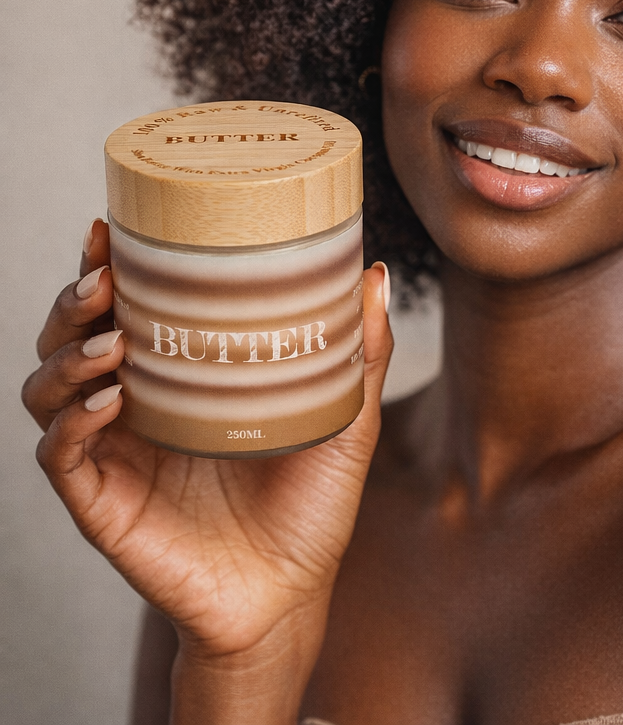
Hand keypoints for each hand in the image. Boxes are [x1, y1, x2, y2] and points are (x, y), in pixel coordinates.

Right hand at [24, 219, 392, 678]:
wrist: (292, 591)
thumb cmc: (313, 503)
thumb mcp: (345, 416)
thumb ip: (359, 349)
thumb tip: (373, 273)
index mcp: (184, 376)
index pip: (130, 307)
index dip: (110, 266)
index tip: (114, 230)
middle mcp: (139, 405)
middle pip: (74, 334)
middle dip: (77, 299)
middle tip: (105, 278)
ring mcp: (116, 451)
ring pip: (50, 386)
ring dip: (68, 353)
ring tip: (112, 342)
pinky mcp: (103, 501)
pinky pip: (61, 453)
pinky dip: (73, 420)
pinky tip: (111, 401)